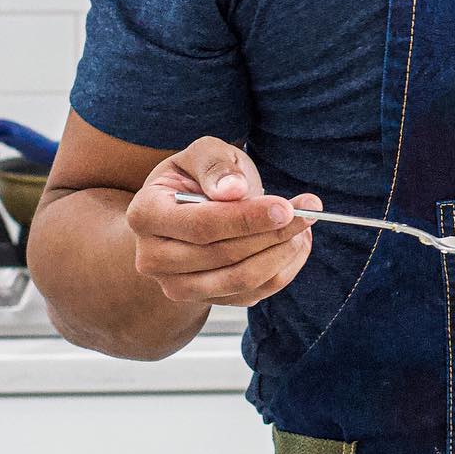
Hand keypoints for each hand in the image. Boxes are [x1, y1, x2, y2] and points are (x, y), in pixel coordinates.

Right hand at [125, 136, 321, 307]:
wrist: (185, 210)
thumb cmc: (196, 176)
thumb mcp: (202, 153)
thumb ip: (215, 165)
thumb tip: (233, 191)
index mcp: (144, 214)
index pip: (202, 226)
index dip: (247, 219)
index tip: (286, 207)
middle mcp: (152, 258)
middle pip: (224, 256)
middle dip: (274, 233)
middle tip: (310, 211)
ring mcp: (177, 286)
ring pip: (242, 281)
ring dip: (282, 253)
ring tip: (304, 225)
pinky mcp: (207, 300)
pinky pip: (253, 294)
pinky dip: (283, 269)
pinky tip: (296, 242)